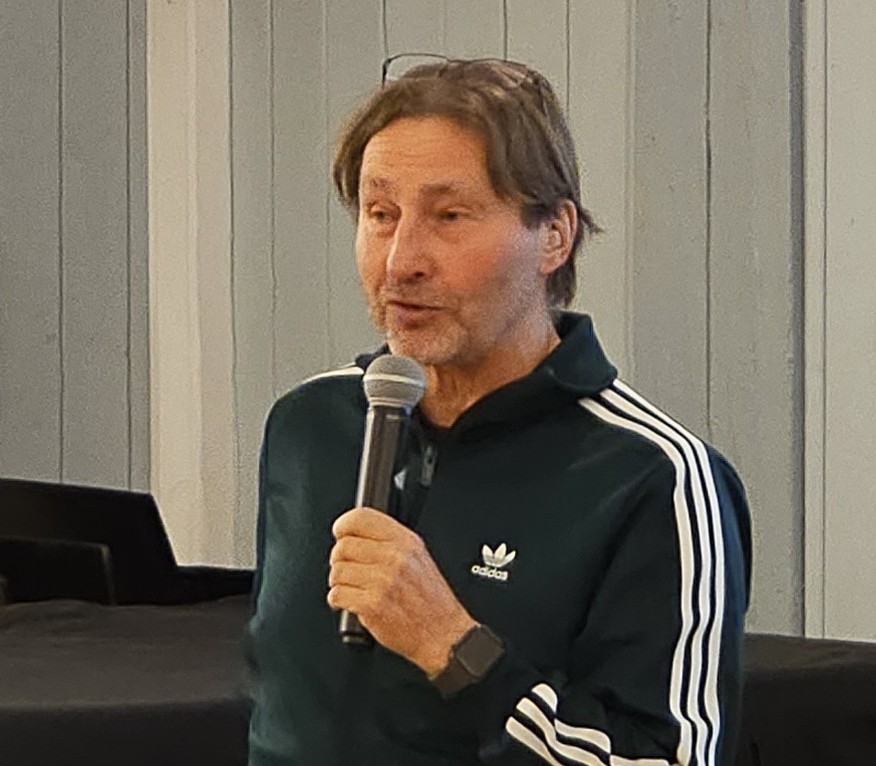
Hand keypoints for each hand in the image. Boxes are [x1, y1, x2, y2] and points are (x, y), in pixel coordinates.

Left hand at [328, 507, 475, 675]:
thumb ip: (390, 542)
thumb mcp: (418, 557)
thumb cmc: (431, 600)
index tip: (340, 533)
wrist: (443, 634)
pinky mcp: (371, 605)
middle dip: (340, 560)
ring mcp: (382, 581)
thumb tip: (356, 534)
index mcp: (405, 541)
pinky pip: (337, 595)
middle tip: (349, 569)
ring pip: (337, 571)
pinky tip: (351, 602)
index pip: (360, 518)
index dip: (343, 525)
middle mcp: (394, 558)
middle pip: (343, 546)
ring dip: (339, 582)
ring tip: (353, 588)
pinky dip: (338, 601)